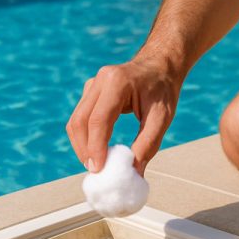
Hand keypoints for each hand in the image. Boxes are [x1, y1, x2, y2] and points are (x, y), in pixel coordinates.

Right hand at [66, 56, 180, 174]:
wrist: (159, 66)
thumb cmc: (162, 90)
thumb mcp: (162, 117)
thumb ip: (148, 144)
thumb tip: (133, 173)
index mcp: (117, 82)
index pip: (99, 120)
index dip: (96, 147)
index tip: (99, 169)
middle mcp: (99, 80)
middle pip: (80, 121)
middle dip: (84, 149)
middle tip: (96, 171)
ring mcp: (92, 85)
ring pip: (76, 120)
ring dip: (81, 145)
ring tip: (96, 164)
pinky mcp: (90, 92)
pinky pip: (80, 118)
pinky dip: (85, 137)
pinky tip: (97, 150)